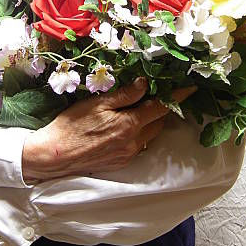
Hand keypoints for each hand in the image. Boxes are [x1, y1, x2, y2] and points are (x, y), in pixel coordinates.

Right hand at [22, 77, 195, 180]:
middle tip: (164, 92)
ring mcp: (128, 154)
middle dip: (164, 107)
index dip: (177, 96)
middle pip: (158, 122)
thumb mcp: (97, 103)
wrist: (54, 155)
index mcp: (129, 125)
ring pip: (150, 134)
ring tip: (147, 106)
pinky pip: (139, 145)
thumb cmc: (72, 125)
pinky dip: (141, 132)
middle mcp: (133, 142)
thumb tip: (145, 83)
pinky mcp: (120, 162)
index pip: (160, 107)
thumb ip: (124, 95)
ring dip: (152, 121)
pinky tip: (130, 125)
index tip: (191, 88)